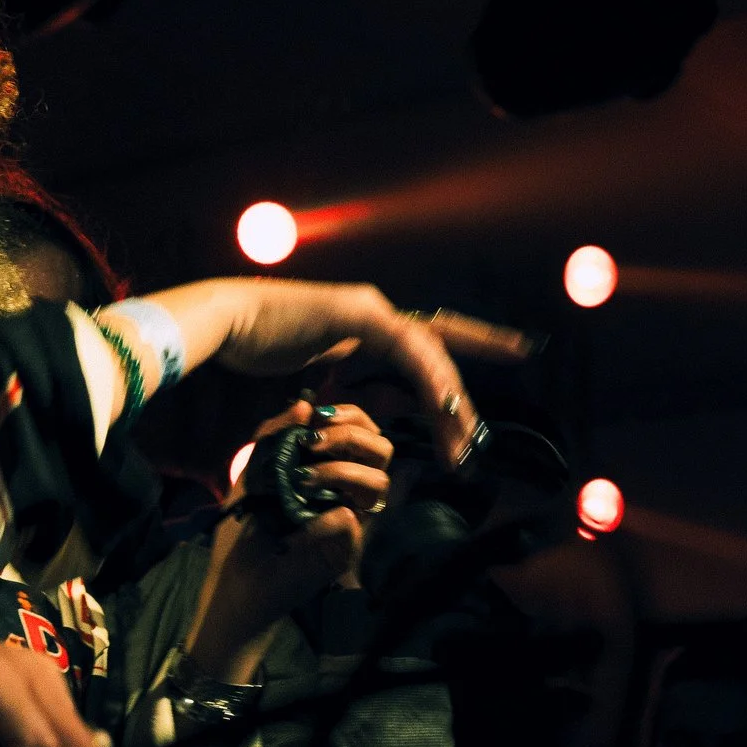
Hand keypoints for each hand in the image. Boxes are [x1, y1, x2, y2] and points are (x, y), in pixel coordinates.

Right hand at [142, 278, 532, 467]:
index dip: (461, 342)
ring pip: (428, 353)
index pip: (422, 333)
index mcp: (361, 321)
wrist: (223, 324)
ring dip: (450, 398)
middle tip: (523, 354)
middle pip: (440, 334)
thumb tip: (332, 409)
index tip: (500, 348)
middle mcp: (373, 309)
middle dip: (484, 345)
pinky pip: (407, 352)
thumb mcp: (302, 372)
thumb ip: (327, 384)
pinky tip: (446, 406)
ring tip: (467, 437)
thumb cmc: (248, 348)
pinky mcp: (358, 315)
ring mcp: (368, 309)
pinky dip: (429, 381)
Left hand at [184, 400, 391, 681]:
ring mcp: (350, 525)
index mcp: (330, 473)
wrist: (234, 589)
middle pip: (382, 450)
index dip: (348, 415)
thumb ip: (273, 437)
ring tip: (303, 478)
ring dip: (342, 470)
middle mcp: (348, 496)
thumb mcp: (250, 475)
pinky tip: (300, 506)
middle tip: (313, 444)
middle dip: (351, 436)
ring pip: (379, 482)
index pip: (364, 431)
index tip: (316, 417)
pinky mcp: (344, 553)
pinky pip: (356, 524)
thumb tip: (304, 404)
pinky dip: (331, 510)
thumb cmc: (243, 532)